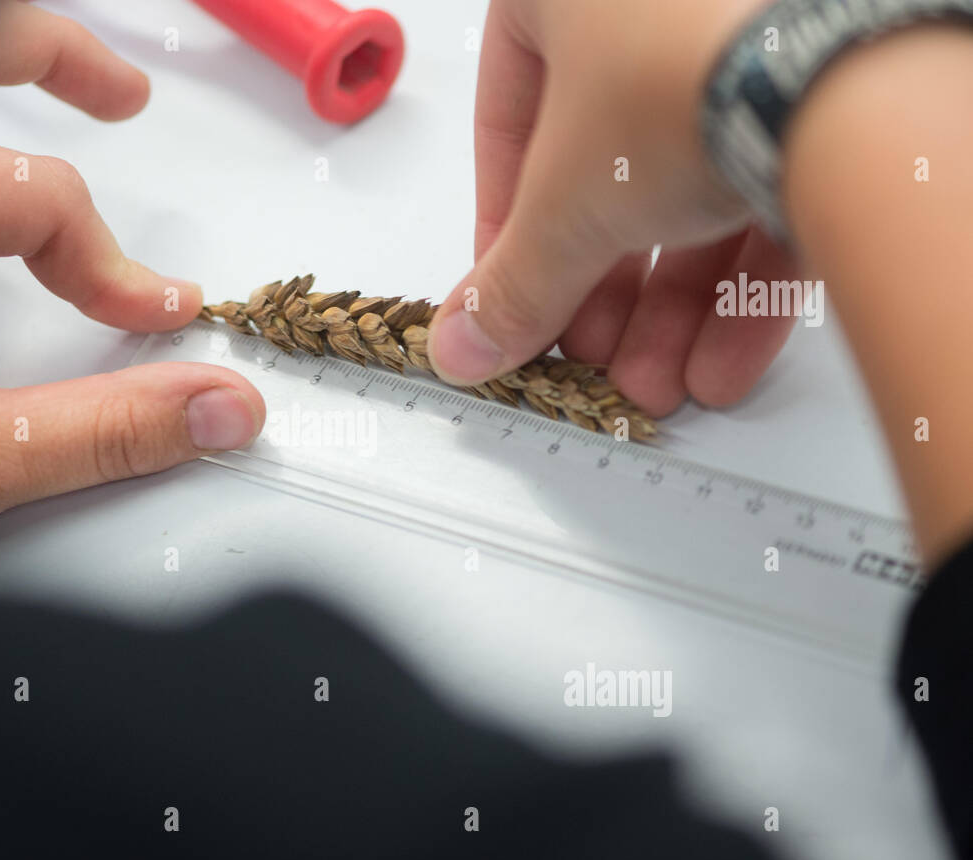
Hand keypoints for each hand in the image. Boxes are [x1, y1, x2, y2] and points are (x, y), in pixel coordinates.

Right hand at [430, 0, 798, 417]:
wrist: (835, 79)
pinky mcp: (829, 88)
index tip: (516, 296)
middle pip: (610, 168)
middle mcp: (657, 3)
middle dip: (602, 289)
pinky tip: (724, 359)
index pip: (511, 118)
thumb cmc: (676, 82)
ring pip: (693, 188)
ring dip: (671, 307)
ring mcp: (745, 38)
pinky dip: (743, 281)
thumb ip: (509, 284)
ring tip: (660, 382)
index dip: (506, 226)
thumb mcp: (559, 209)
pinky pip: (769, 187)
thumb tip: (464, 342)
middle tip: (592, 355)